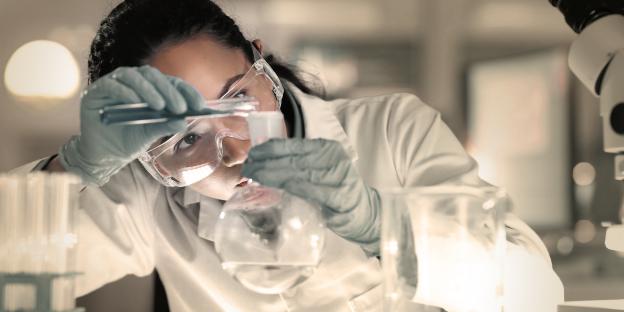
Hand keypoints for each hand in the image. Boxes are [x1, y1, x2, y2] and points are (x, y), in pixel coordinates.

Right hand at [59, 65, 204, 184]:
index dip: (186, 91)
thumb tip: (184, 121)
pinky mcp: (97, 91)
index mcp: (150, 89)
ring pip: (133, 76)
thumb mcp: (150, 134)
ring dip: (149, 90)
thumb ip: (165, 124)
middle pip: (153, 76)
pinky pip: (112, 85)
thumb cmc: (128, 141)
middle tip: (181, 107)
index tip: (200, 105)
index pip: (171, 83)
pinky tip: (136, 103)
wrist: (103, 155)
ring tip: (160, 106)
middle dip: (169, 90)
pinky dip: (126, 93)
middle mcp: (133, 82)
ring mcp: (114, 84)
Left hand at [241, 138, 380, 253]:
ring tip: (253, 174)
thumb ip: (301, 164)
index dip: (270, 148)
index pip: (294, 145)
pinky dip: (287, 185)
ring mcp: (336, 175)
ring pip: (296, 171)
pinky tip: (272, 185)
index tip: (253, 153)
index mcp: (328, 148)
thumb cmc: (338, 193)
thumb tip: (267, 161)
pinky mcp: (337, 194)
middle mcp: (333, 157)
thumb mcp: (321, 170)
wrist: (366, 213)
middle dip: (266, 161)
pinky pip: (306, 188)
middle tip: (248, 165)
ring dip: (271, 173)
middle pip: (292, 157)